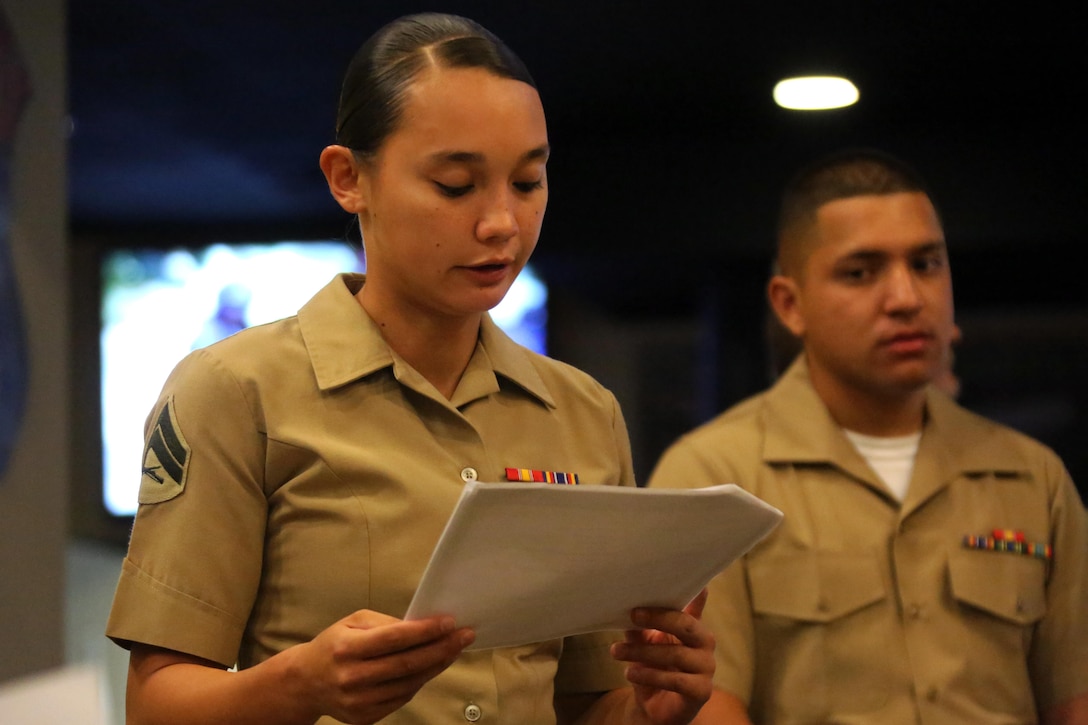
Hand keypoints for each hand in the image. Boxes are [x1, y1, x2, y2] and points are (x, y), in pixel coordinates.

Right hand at [293, 609, 474, 723]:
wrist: (307, 682)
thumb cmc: (335, 645)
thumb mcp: (353, 622)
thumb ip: (386, 623)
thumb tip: (421, 627)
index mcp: (347, 648)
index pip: (395, 638)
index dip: (426, 631)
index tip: (450, 623)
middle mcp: (352, 677)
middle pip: (407, 664)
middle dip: (441, 648)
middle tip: (464, 636)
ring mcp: (359, 701)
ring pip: (409, 683)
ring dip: (436, 666)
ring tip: (453, 650)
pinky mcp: (366, 717)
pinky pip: (402, 698)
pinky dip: (421, 681)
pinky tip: (432, 667)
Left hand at [609, 589, 714, 724]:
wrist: (654, 706)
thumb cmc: (651, 666)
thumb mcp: (643, 642)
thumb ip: (640, 625)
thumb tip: (627, 604)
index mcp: (693, 626)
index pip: (696, 605)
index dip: (696, 593)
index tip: (691, 580)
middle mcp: (704, 643)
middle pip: (686, 624)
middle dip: (658, 618)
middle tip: (632, 615)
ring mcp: (706, 667)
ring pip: (675, 654)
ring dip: (642, 652)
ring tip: (617, 651)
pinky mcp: (702, 691)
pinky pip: (676, 681)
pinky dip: (650, 675)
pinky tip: (630, 673)